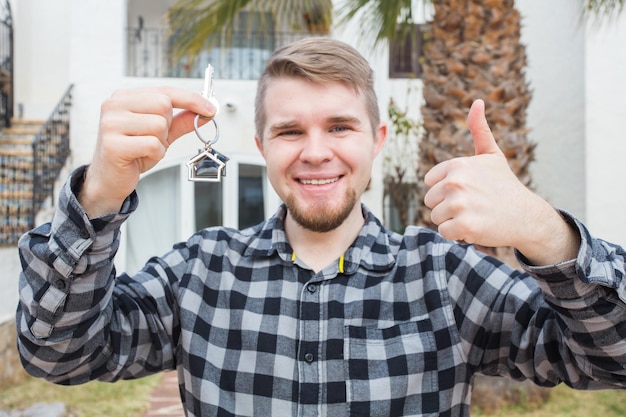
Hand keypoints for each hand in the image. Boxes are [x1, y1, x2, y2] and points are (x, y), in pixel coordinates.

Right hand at [79, 87, 215, 217]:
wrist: (111, 179)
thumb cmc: (134, 152)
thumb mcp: (162, 134)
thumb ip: (181, 121)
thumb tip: (207, 111)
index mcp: (125, 97)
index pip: (165, 91)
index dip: (191, 99)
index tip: (211, 108)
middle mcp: (114, 105)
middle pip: (163, 105)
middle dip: (167, 126)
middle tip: (154, 138)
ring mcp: (111, 123)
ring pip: (159, 125)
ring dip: (160, 143)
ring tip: (145, 149)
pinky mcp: (113, 144)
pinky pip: (152, 144)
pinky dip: (154, 154)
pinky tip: (141, 157)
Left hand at [424, 99, 578, 264]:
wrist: (527, 216)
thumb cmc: (505, 186)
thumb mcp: (491, 155)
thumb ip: (479, 130)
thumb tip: (477, 101)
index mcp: (456, 165)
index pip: (430, 183)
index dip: (446, 190)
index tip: (468, 190)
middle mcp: (455, 182)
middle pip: (430, 201)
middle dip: (447, 206)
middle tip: (473, 205)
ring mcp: (459, 204)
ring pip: (436, 217)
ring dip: (452, 221)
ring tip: (475, 215)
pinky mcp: (463, 225)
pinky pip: (444, 233)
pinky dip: (458, 234)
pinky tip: (476, 227)